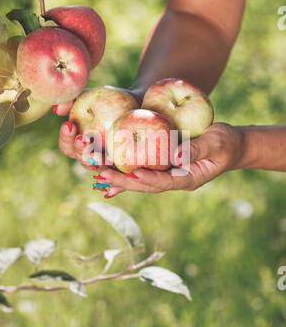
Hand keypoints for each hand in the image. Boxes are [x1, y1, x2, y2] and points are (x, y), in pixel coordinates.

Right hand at [55, 88, 139, 172]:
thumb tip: (57, 110)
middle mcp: (92, 156)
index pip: (67, 146)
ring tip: (97, 153)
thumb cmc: (109, 100)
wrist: (138, 103)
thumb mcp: (89, 96)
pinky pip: (120, 170)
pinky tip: (114, 159)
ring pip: (99, 167)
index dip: (65, 138)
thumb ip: (71, 100)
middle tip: (83, 139)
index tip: (68, 124)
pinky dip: (115, 168)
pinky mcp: (126, 164)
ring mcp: (109, 163)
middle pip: (81, 159)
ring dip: (96, 161)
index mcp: (79, 144)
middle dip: (80, 150)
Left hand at [94, 123, 244, 197]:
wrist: (229, 145)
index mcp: (188, 178)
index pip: (165, 182)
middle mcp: (174, 179)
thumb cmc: (226, 143)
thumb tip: (177, 156)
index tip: (133, 174)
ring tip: (96, 172)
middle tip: (102, 175)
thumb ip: (198, 149)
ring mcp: (168, 174)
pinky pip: (141, 170)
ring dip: (119, 177)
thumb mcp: (217, 142)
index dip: (149, 179)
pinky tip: (107, 171)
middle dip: (124, 181)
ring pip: (140, 178)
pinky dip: (124, 171)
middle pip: (146, 184)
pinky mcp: (163, 166)